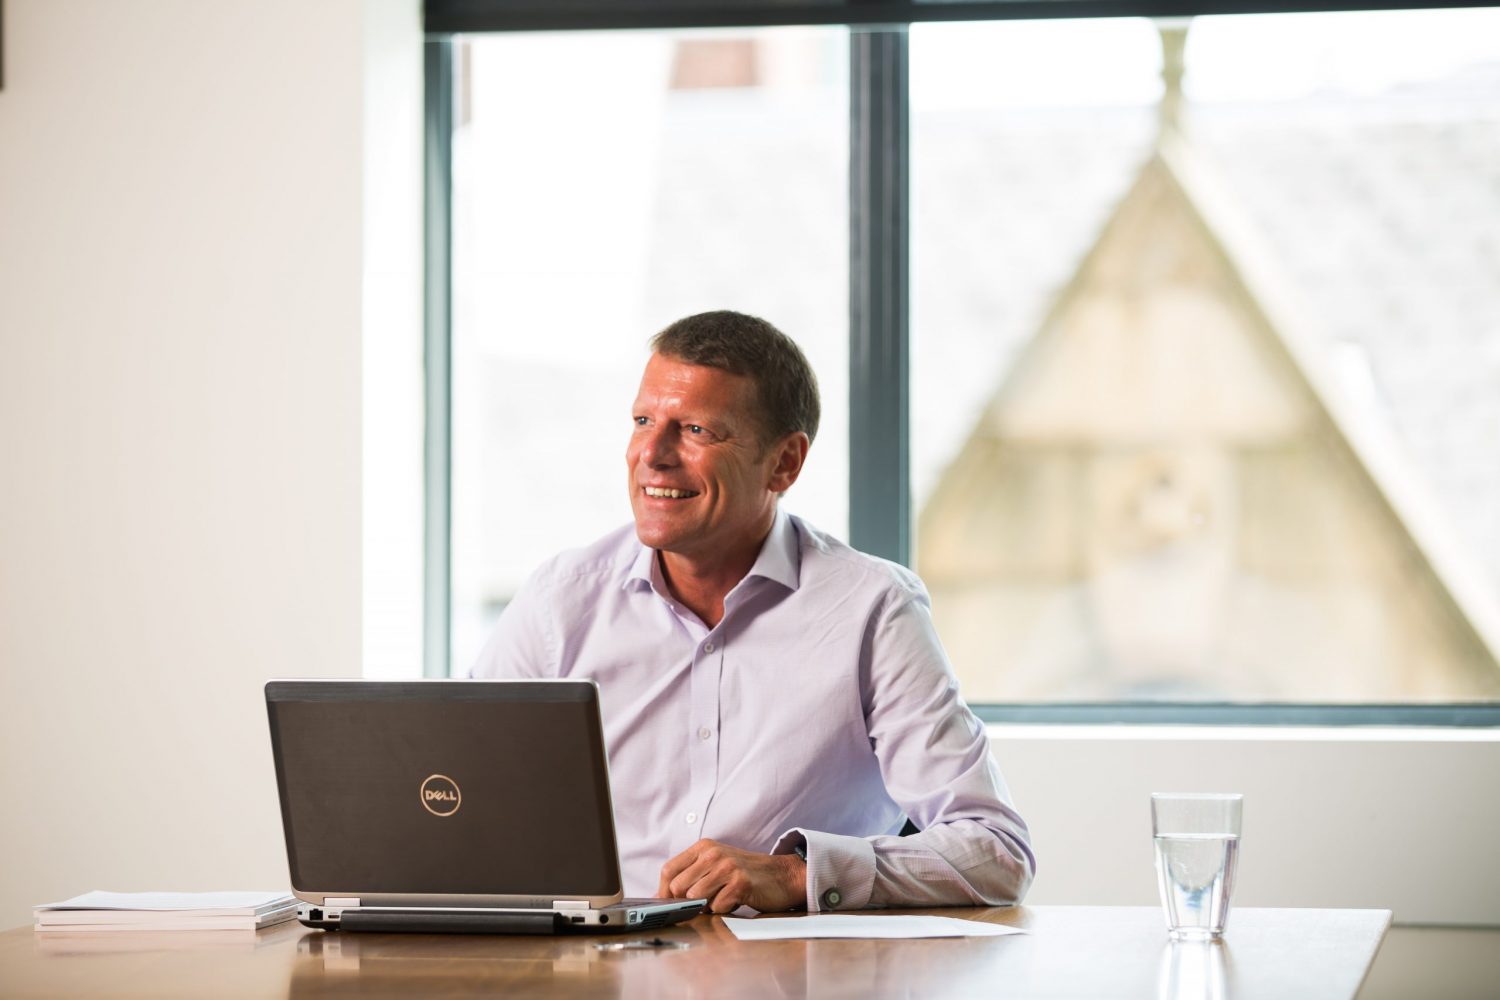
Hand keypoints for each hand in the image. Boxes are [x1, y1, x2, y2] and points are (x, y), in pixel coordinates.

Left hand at [657, 838, 806, 913]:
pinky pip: (717, 906)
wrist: (782, 875)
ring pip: (695, 897)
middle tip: (702, 905)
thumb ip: (691, 875)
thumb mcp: (715, 865)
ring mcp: (727, 867)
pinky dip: (724, 910)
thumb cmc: (745, 874)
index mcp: (703, 847)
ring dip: (706, 906)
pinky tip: (736, 901)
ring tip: (722, 900)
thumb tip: (662, 897)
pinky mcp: (740, 882)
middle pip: (677, 886)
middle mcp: (712, 853)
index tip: (667, 905)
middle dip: (686, 902)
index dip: (663, 891)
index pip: (668, 870)